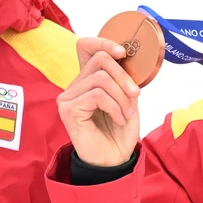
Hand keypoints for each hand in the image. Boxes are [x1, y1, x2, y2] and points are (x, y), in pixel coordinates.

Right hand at [57, 37, 141, 167]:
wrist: (115, 159)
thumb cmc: (120, 130)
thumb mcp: (127, 98)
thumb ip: (123, 77)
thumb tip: (124, 56)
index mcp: (86, 80)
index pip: (85, 46)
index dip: (103, 42)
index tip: (122, 53)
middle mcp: (74, 86)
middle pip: (99, 59)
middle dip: (123, 75)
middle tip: (135, 95)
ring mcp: (68, 98)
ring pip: (100, 78)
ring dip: (121, 96)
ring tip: (127, 113)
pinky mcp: (67, 110)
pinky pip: (96, 95)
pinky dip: (114, 106)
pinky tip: (118, 118)